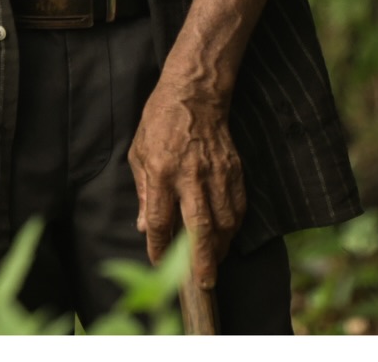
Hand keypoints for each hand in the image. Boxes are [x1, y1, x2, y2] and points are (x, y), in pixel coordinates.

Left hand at [127, 70, 245, 290]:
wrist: (195, 94)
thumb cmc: (160, 122)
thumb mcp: (139, 153)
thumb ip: (144, 192)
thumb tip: (145, 226)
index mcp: (161, 172)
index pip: (161, 220)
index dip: (160, 246)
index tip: (159, 261)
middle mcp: (190, 176)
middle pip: (199, 227)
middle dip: (202, 259)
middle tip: (205, 283)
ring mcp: (215, 173)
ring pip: (224, 220)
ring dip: (220, 246)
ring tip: (214, 262)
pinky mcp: (234, 169)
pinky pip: (238, 205)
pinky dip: (234, 225)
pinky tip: (227, 235)